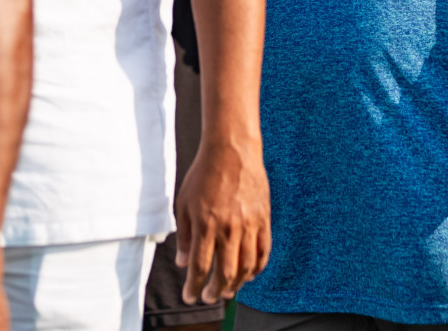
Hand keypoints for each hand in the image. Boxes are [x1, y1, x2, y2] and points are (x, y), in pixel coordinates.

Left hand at [175, 133, 269, 304]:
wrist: (232, 150)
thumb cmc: (204, 174)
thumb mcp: (184, 203)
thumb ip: (185, 236)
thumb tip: (184, 263)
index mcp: (206, 224)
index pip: (200, 267)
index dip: (194, 287)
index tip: (190, 297)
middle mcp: (229, 228)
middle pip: (225, 273)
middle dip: (216, 291)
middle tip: (209, 297)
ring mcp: (249, 224)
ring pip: (247, 267)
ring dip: (237, 284)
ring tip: (228, 290)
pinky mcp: (264, 218)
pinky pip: (264, 251)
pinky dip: (257, 268)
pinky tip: (250, 274)